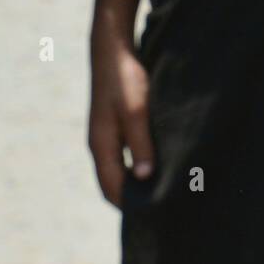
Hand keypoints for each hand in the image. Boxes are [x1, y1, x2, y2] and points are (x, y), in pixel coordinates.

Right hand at [88, 0, 152, 207]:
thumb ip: (141, 145)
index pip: (112, 189)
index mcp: (101, 147)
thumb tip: (145, 178)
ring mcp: (106, 138)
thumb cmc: (125, 79)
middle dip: (134, 199)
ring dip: (138, 184)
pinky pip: (125, 159)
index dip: (131, 206)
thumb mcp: (136, 112)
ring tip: (163, 191)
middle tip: (163, 208)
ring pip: (120, 172)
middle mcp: (100, 146)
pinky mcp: (115, 128)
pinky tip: (158, 167)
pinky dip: (139, 169)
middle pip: (114, 185)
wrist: (112, 48)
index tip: (155, 215)